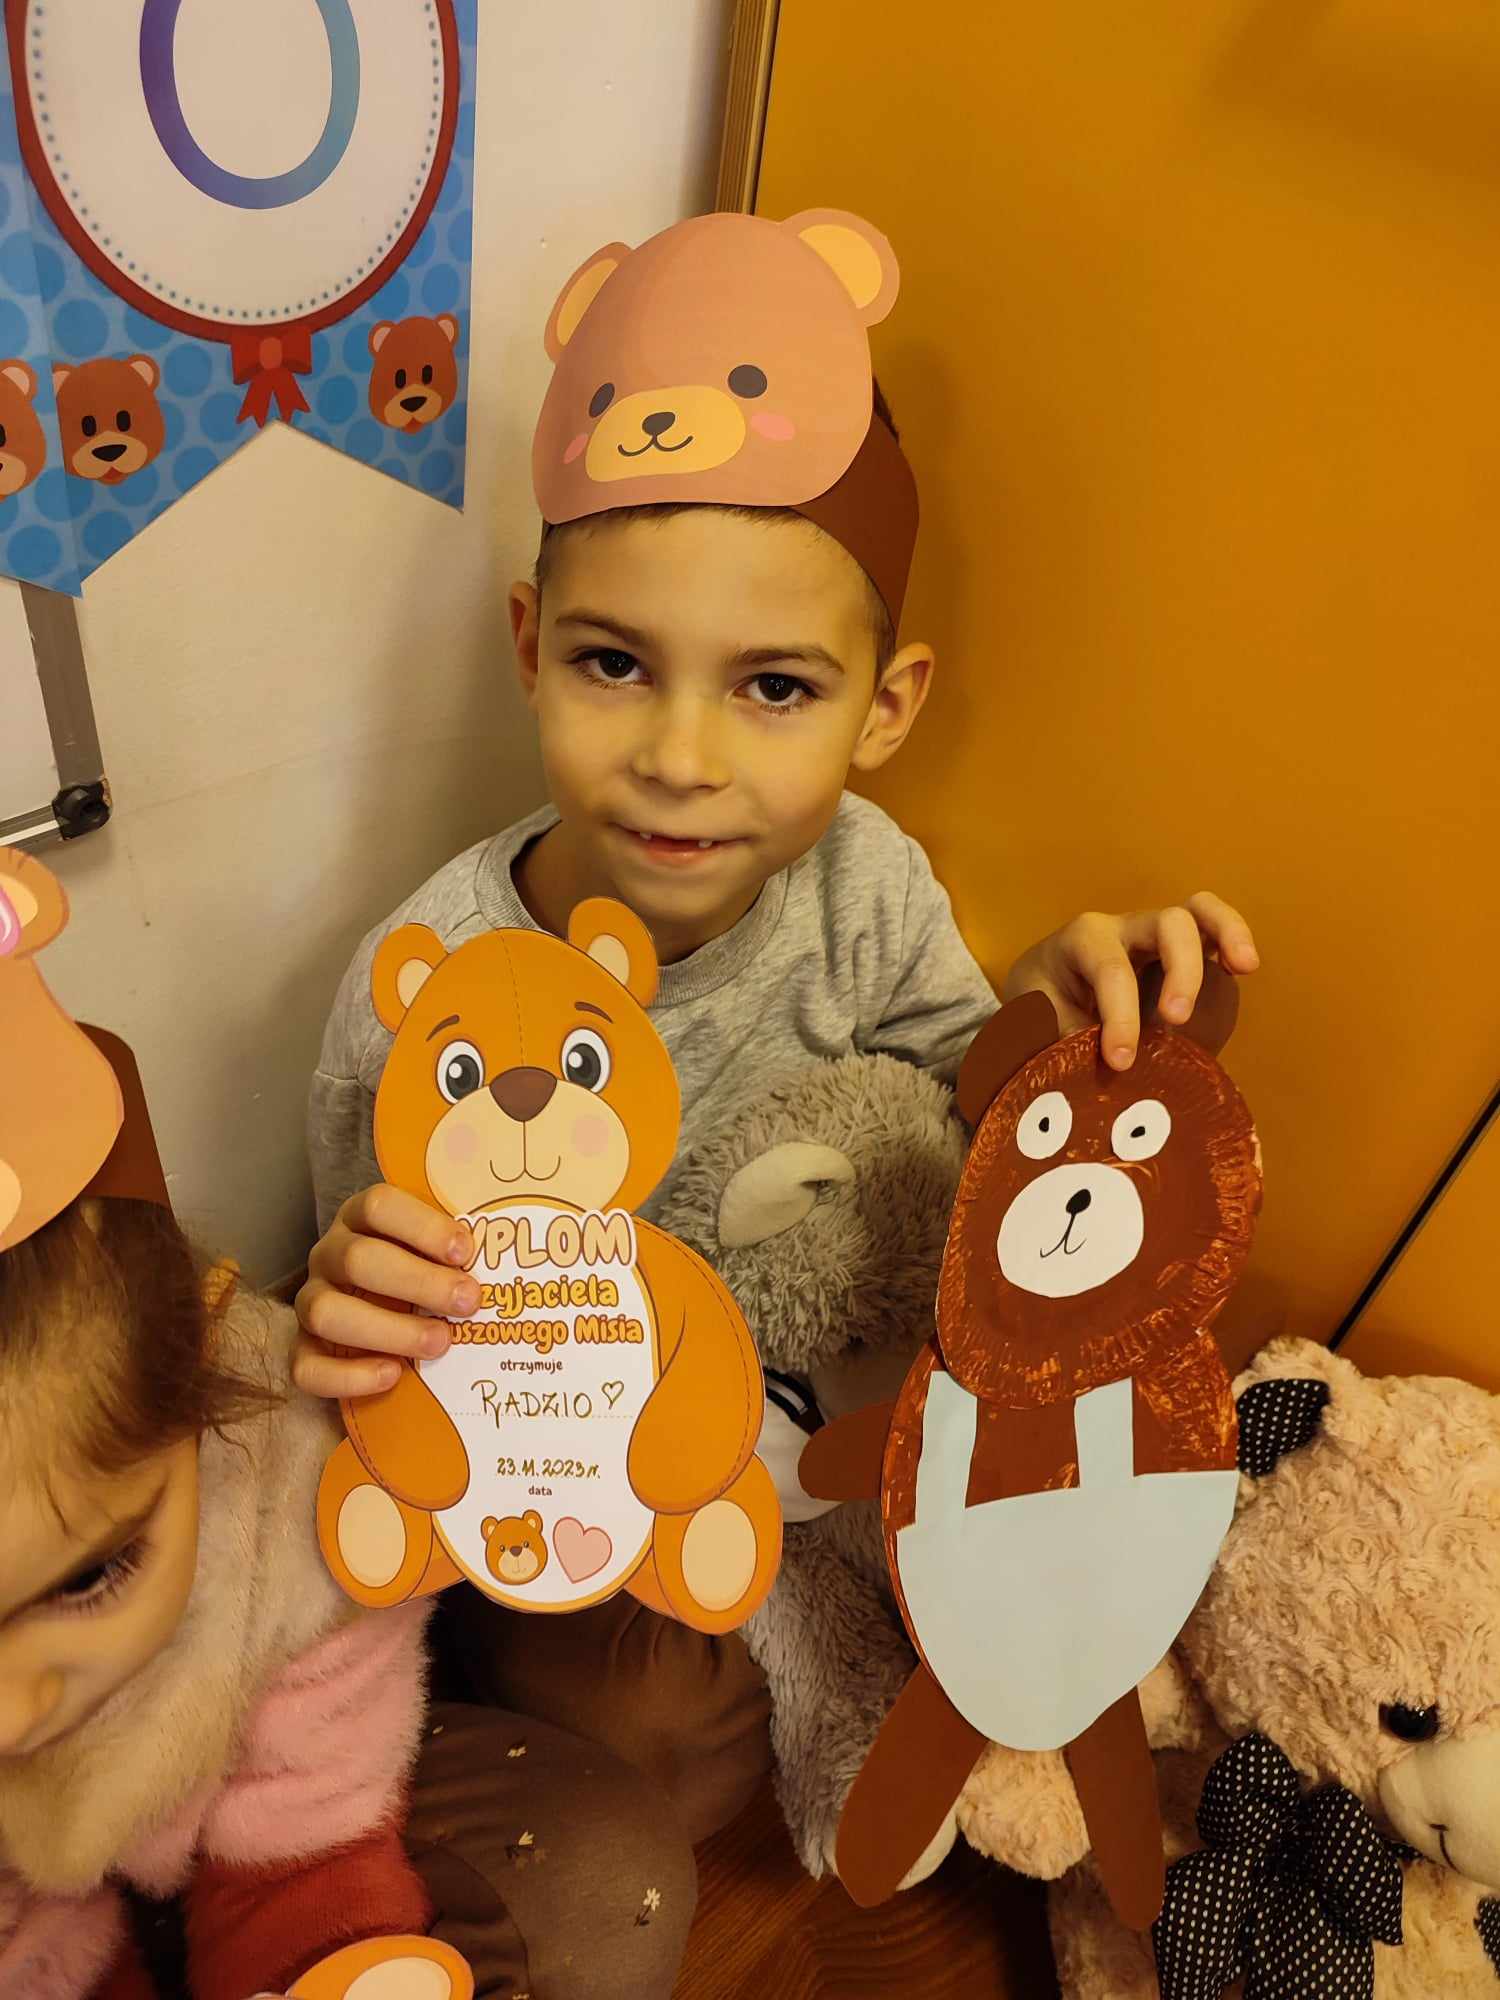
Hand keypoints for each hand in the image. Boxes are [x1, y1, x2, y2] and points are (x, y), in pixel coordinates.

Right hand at [292, 1185, 477, 1399]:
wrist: (382, 1318)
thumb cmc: (421, 1276)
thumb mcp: (436, 1253)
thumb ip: (454, 1251)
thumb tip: (506, 1262)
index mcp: (360, 1219)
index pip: (379, 1206)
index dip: (423, 1227)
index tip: (466, 1252)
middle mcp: (330, 1254)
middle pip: (358, 1259)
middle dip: (419, 1282)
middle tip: (469, 1301)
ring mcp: (311, 1301)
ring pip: (327, 1312)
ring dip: (389, 1329)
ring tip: (441, 1342)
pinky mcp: (302, 1350)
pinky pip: (307, 1367)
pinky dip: (350, 1375)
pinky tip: (393, 1374)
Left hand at [1000, 892, 1258, 1070]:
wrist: (1037, 987)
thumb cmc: (1039, 1004)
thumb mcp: (1039, 1023)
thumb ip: (1070, 1041)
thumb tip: (1106, 1069)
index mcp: (1081, 941)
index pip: (1111, 971)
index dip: (1121, 1017)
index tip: (1121, 1061)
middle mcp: (1122, 928)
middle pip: (1167, 923)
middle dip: (1180, 971)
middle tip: (1176, 1020)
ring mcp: (1153, 935)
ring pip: (1198, 911)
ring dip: (1227, 933)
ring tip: (1246, 966)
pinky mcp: (1177, 950)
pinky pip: (1210, 928)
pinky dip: (1230, 941)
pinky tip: (1242, 969)